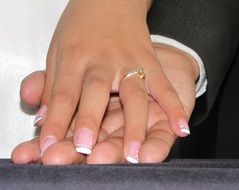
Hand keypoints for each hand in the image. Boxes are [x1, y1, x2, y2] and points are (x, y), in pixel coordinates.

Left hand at [35, 0, 190, 161]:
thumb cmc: (82, 26)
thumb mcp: (58, 50)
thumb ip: (51, 85)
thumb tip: (42, 117)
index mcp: (75, 57)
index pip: (63, 94)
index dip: (56, 121)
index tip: (49, 147)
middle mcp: (103, 60)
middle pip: (95, 93)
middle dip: (90, 121)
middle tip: (86, 149)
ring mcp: (130, 61)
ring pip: (134, 95)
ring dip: (134, 125)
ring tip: (134, 154)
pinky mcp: (151, 63)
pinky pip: (164, 87)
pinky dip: (174, 107)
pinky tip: (181, 128)